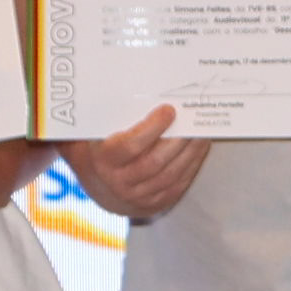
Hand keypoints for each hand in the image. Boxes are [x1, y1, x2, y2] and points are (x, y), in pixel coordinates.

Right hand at [59, 105, 205, 217]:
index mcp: (103, 161)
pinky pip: (178, 185)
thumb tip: (121, 86)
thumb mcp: (89, 134)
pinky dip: (192, 165)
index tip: (169, 110)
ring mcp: (138, 197)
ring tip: (202, 132)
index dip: (152, 128)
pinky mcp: (155, 204)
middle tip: (193, 119)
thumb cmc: (97, 150)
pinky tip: (199, 149)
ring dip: (190, 152)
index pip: (131, 146)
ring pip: (171, 174)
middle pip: (155, 162)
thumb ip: (98, 116)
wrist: (99, 188)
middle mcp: (120, 183)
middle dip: (178, 139)